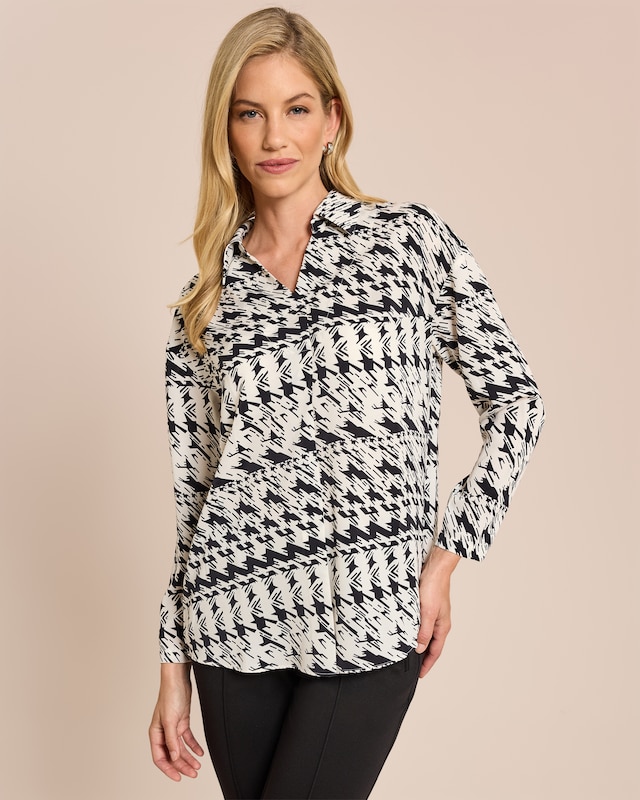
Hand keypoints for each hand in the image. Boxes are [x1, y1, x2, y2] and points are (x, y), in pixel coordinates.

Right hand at [149, 663, 204, 780]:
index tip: (179, 778)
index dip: (169, 769)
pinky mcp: (182, 721)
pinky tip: (200, 753)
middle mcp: (163, 732)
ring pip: (180, 748)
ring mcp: (173, 727)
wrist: (178, 678)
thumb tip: (174, 757)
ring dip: (189, 758)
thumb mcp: (170, 720)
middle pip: (172, 755)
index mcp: (155, 733)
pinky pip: (188, 738)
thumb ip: (172, 740)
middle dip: (182, 766)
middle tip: (194, 774)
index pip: (160, 757)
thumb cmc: (170, 695)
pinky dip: (194, 746)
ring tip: (198, 766)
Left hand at [415, 546, 459, 678]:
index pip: (435, 651)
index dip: (428, 665)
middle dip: (424, 657)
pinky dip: (416, 631)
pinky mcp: (427, 606)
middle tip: (413, 668)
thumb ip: (424, 631)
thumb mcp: (427, 612)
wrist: (435, 567)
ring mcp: (434, 614)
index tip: (420, 675)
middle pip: (432, 645)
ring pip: (426, 634)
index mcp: (443, 626)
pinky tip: (408, 631)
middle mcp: (439, 622)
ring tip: (409, 653)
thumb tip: (420, 649)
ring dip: (419, 644)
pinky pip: (422, 624)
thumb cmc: (434, 587)